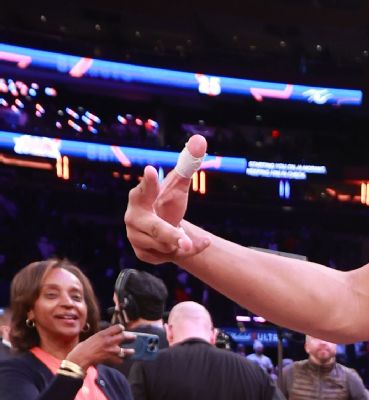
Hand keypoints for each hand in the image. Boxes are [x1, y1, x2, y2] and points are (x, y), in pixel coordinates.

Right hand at [66, 324, 135, 368]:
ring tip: (131, 351)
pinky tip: (119, 359)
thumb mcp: (94, 337)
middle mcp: (110, 341)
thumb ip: (104, 336)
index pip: (119, 327)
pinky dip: (120, 360)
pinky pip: (121, 360)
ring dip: (130, 351)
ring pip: (128, 351)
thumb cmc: (83, 348)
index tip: (122, 329)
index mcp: (104, 334)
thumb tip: (111, 336)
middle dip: (131, 337)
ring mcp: (112, 351)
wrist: (81, 358)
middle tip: (133, 337)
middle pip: (126, 337)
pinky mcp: (112, 359)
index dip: (121, 328)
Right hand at [124, 136, 209, 264]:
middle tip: (184, 241)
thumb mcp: (178, 185)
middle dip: (170, 235)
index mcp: (139, 197)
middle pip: (155, 228)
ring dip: (185, 241)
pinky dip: (190, 250)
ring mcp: (136, 238)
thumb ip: (188, 164)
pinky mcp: (144, 255)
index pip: (143, 189)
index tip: (152, 172)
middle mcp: (134, 218)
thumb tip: (200, 140)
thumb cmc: (167, 202)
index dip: (148, 182)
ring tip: (183, 232)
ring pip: (168, 245)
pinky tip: (189, 244)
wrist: (165, 231)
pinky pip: (174, 256)